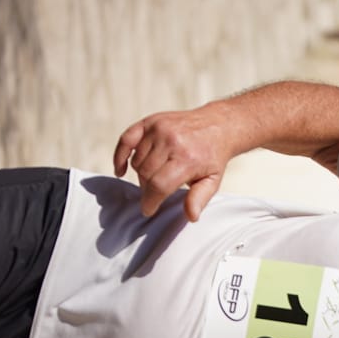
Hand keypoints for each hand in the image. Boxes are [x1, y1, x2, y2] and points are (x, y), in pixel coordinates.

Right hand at [113, 105, 240, 220]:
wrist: (218, 125)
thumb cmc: (213, 156)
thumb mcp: (213, 180)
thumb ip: (199, 199)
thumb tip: (191, 216)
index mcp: (187, 158)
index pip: (158, 185)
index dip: (150, 202)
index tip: (148, 209)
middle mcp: (171, 141)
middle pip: (145, 175)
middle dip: (147, 190)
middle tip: (155, 194)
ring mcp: (159, 129)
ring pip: (137, 161)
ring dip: (141, 174)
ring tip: (155, 176)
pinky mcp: (151, 121)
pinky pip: (126, 140)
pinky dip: (120, 156)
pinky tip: (121, 169)